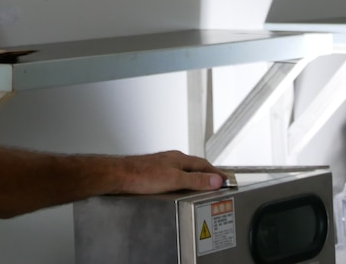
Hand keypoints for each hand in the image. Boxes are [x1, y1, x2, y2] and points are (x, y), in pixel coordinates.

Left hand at [112, 150, 226, 194]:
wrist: (119, 175)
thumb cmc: (141, 175)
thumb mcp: (174, 179)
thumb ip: (195, 180)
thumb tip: (215, 180)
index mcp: (178, 159)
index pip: (203, 164)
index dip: (216, 173)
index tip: (226, 179)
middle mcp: (170, 159)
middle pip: (194, 166)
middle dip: (207, 174)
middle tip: (217, 182)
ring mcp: (161, 165)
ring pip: (183, 169)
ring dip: (194, 177)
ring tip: (201, 185)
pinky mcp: (153, 172)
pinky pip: (173, 174)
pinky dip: (182, 180)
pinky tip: (179, 186)